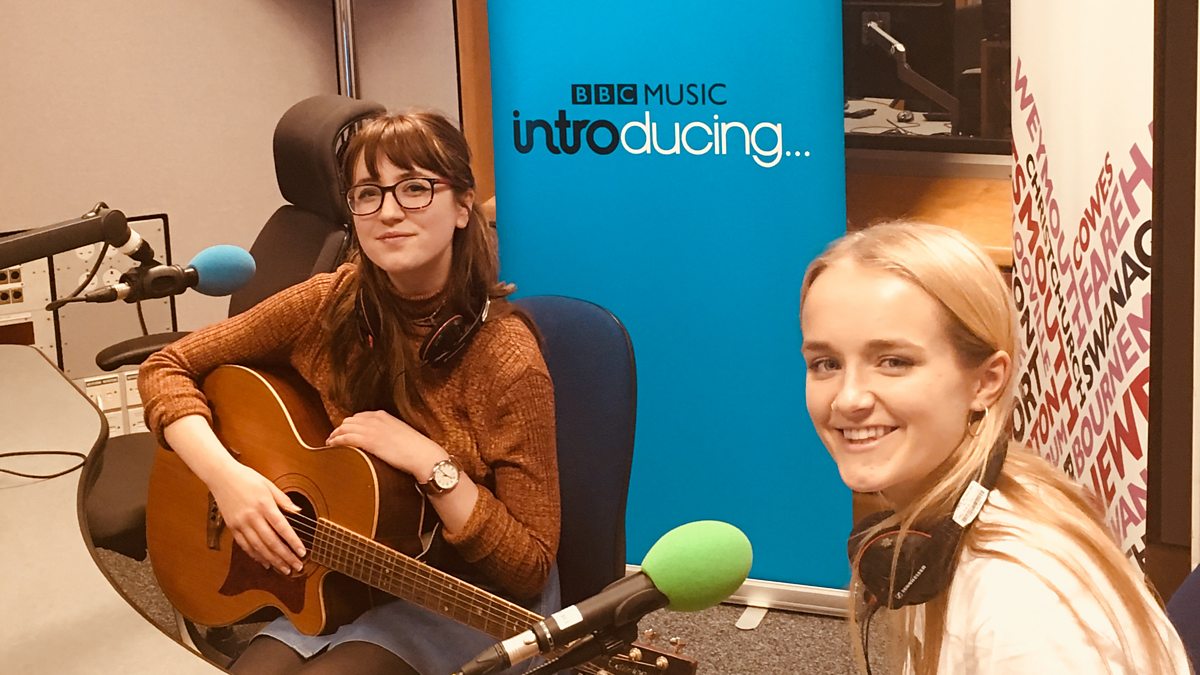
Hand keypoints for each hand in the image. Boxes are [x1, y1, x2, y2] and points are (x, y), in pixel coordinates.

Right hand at [208, 462, 305, 574]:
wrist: (221, 476)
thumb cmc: (246, 478)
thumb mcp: (268, 484)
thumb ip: (283, 500)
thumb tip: (298, 511)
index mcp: (264, 504)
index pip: (282, 527)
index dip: (293, 542)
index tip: (302, 552)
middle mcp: (252, 516)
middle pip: (271, 541)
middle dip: (285, 556)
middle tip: (296, 566)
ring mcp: (241, 523)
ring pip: (258, 547)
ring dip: (272, 560)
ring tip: (283, 569)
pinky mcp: (232, 527)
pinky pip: (245, 545)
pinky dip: (256, 555)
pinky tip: (265, 562)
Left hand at [327, 410, 445, 477]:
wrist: (422, 454)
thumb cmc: (415, 448)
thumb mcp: (400, 433)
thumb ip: (388, 432)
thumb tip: (381, 441)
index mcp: (383, 415)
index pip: (359, 416)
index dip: (349, 425)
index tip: (345, 432)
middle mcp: (375, 419)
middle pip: (349, 421)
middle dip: (340, 429)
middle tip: (334, 438)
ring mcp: (371, 429)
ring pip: (344, 428)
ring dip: (335, 435)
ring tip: (330, 443)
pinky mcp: (368, 440)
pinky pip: (345, 438)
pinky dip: (336, 441)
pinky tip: (332, 445)